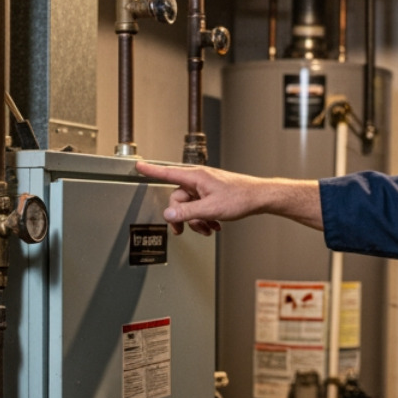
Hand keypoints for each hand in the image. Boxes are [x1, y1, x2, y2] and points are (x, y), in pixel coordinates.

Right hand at [133, 162, 322, 235]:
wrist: (260, 198)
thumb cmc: (240, 198)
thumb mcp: (210, 209)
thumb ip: (187, 213)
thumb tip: (169, 215)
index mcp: (196, 177)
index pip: (167, 173)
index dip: (151, 171)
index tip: (138, 166)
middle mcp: (199, 180)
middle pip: (178, 199)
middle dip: (183, 217)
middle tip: (185, 230)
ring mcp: (206, 187)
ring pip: (190, 206)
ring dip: (196, 220)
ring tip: (208, 229)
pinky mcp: (213, 194)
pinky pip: (201, 207)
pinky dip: (205, 218)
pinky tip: (215, 226)